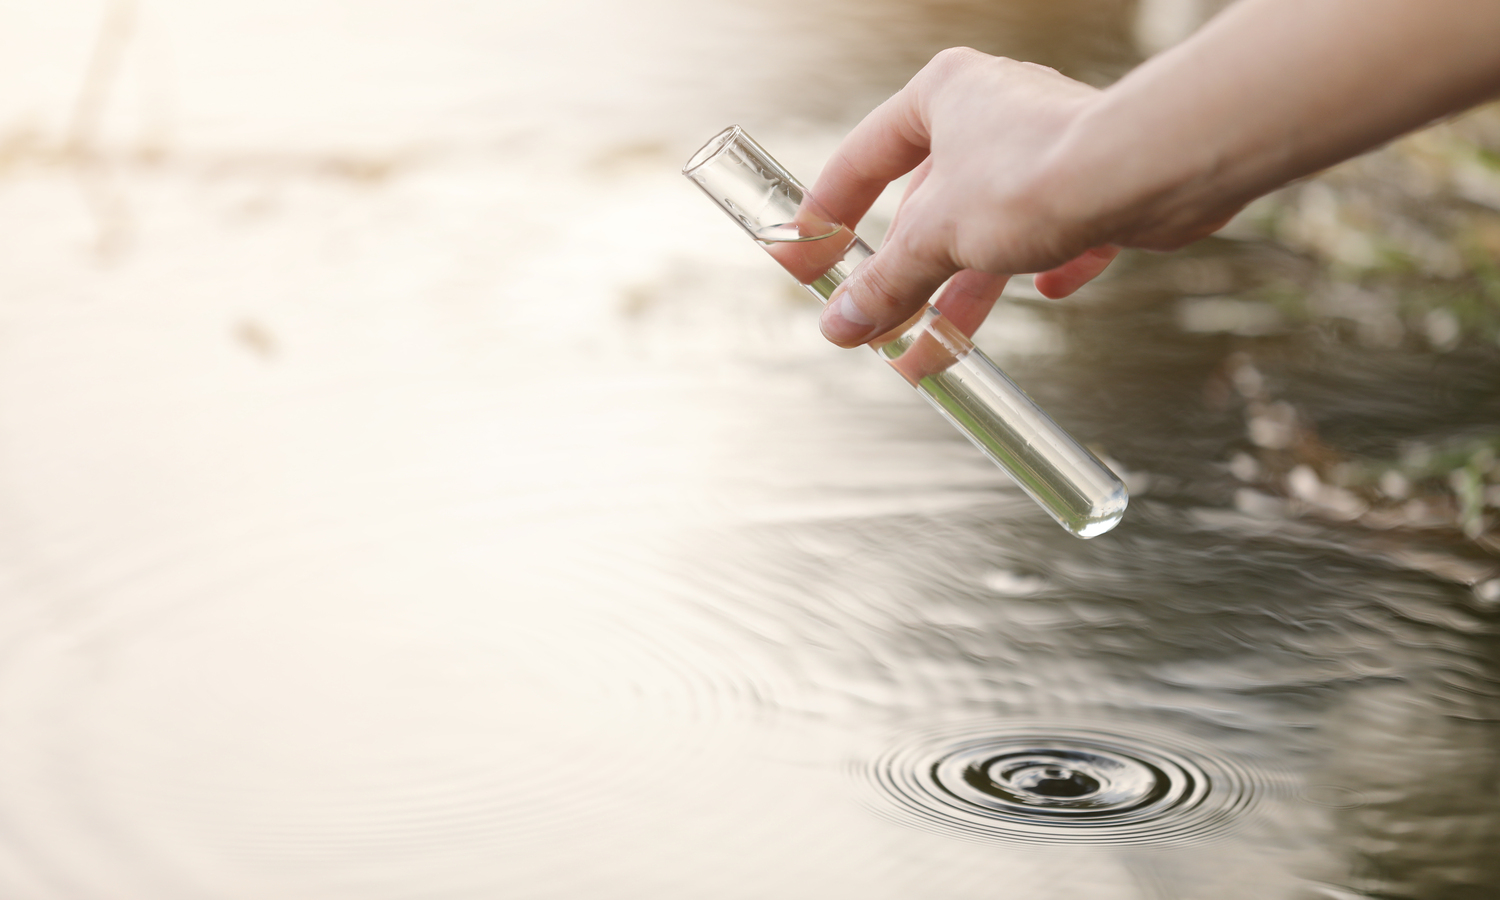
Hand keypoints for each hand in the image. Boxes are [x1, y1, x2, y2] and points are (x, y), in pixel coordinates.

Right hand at [810, 48, 1129, 346]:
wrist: (1147, 174)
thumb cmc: (1037, 175)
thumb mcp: (938, 238)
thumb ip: (886, 282)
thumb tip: (841, 323)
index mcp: (942, 96)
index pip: (862, 158)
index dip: (826, 213)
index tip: (803, 257)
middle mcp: (991, 113)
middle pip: (925, 206)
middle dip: (900, 276)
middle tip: (869, 326)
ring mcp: (1044, 147)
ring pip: (984, 231)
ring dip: (957, 293)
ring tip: (929, 352)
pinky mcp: (1095, 181)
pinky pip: (1055, 232)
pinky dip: (1042, 266)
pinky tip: (1044, 291)